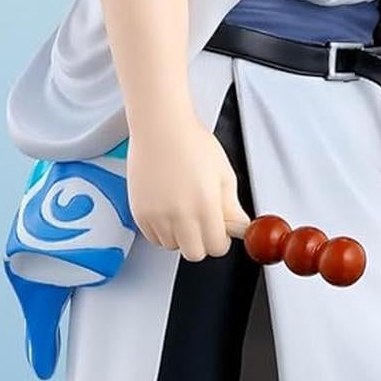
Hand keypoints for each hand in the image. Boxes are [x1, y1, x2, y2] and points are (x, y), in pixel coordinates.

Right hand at [126, 114, 250, 260]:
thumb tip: (240, 228)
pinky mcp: (139, 212)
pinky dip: (161, 230)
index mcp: (205, 204)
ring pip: (171, 246)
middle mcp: (179, 213)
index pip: (216, 247)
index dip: (220, 240)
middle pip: (194, 253)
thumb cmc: (191, 143)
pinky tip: (167, 208)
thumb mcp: (223, 174)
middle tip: (202, 223)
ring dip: (179, 236)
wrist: (160, 127)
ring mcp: (156, 214)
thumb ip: (232, 207)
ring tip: (182, 209)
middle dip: (201, 242)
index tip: (219, 231)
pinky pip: (152, 237)